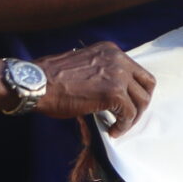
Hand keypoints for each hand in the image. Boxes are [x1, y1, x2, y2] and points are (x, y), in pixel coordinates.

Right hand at [37, 43, 154, 134]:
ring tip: (119, 126)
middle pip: (147, 84)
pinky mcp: (114, 93)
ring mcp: (118, 76)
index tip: (128, 103)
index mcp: (111, 51)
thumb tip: (114, 91)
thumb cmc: (51, 78)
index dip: (136, 90)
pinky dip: (123, 125)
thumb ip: (103, 72)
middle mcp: (118, 59)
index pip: (137, 71)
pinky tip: (113, 130)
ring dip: (132, 117)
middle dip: (141, 103)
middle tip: (129, 117)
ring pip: (141, 101)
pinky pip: (129, 114)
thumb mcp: (84, 66)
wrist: (35, 84)